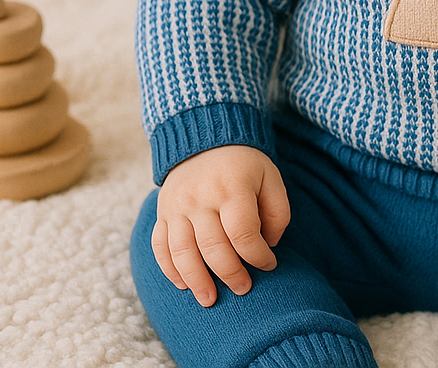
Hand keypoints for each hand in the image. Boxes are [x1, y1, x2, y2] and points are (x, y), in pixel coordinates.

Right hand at [151, 144, 290, 306]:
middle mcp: (201, 198)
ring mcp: (177, 206)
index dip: (258, 255)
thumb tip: (268, 245)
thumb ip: (277, 212)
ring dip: (196, 280)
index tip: (269, 264)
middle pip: (213, 247)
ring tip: (209, 299)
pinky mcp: (163, 212)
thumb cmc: (244, 164)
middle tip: (243, 288)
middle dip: (230, 274)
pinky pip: (160, 246)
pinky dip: (169, 269)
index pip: (243, 233)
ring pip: (182, 252)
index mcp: (232, 188)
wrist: (204, 138)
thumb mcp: (270, 177)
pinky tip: (183, 284)